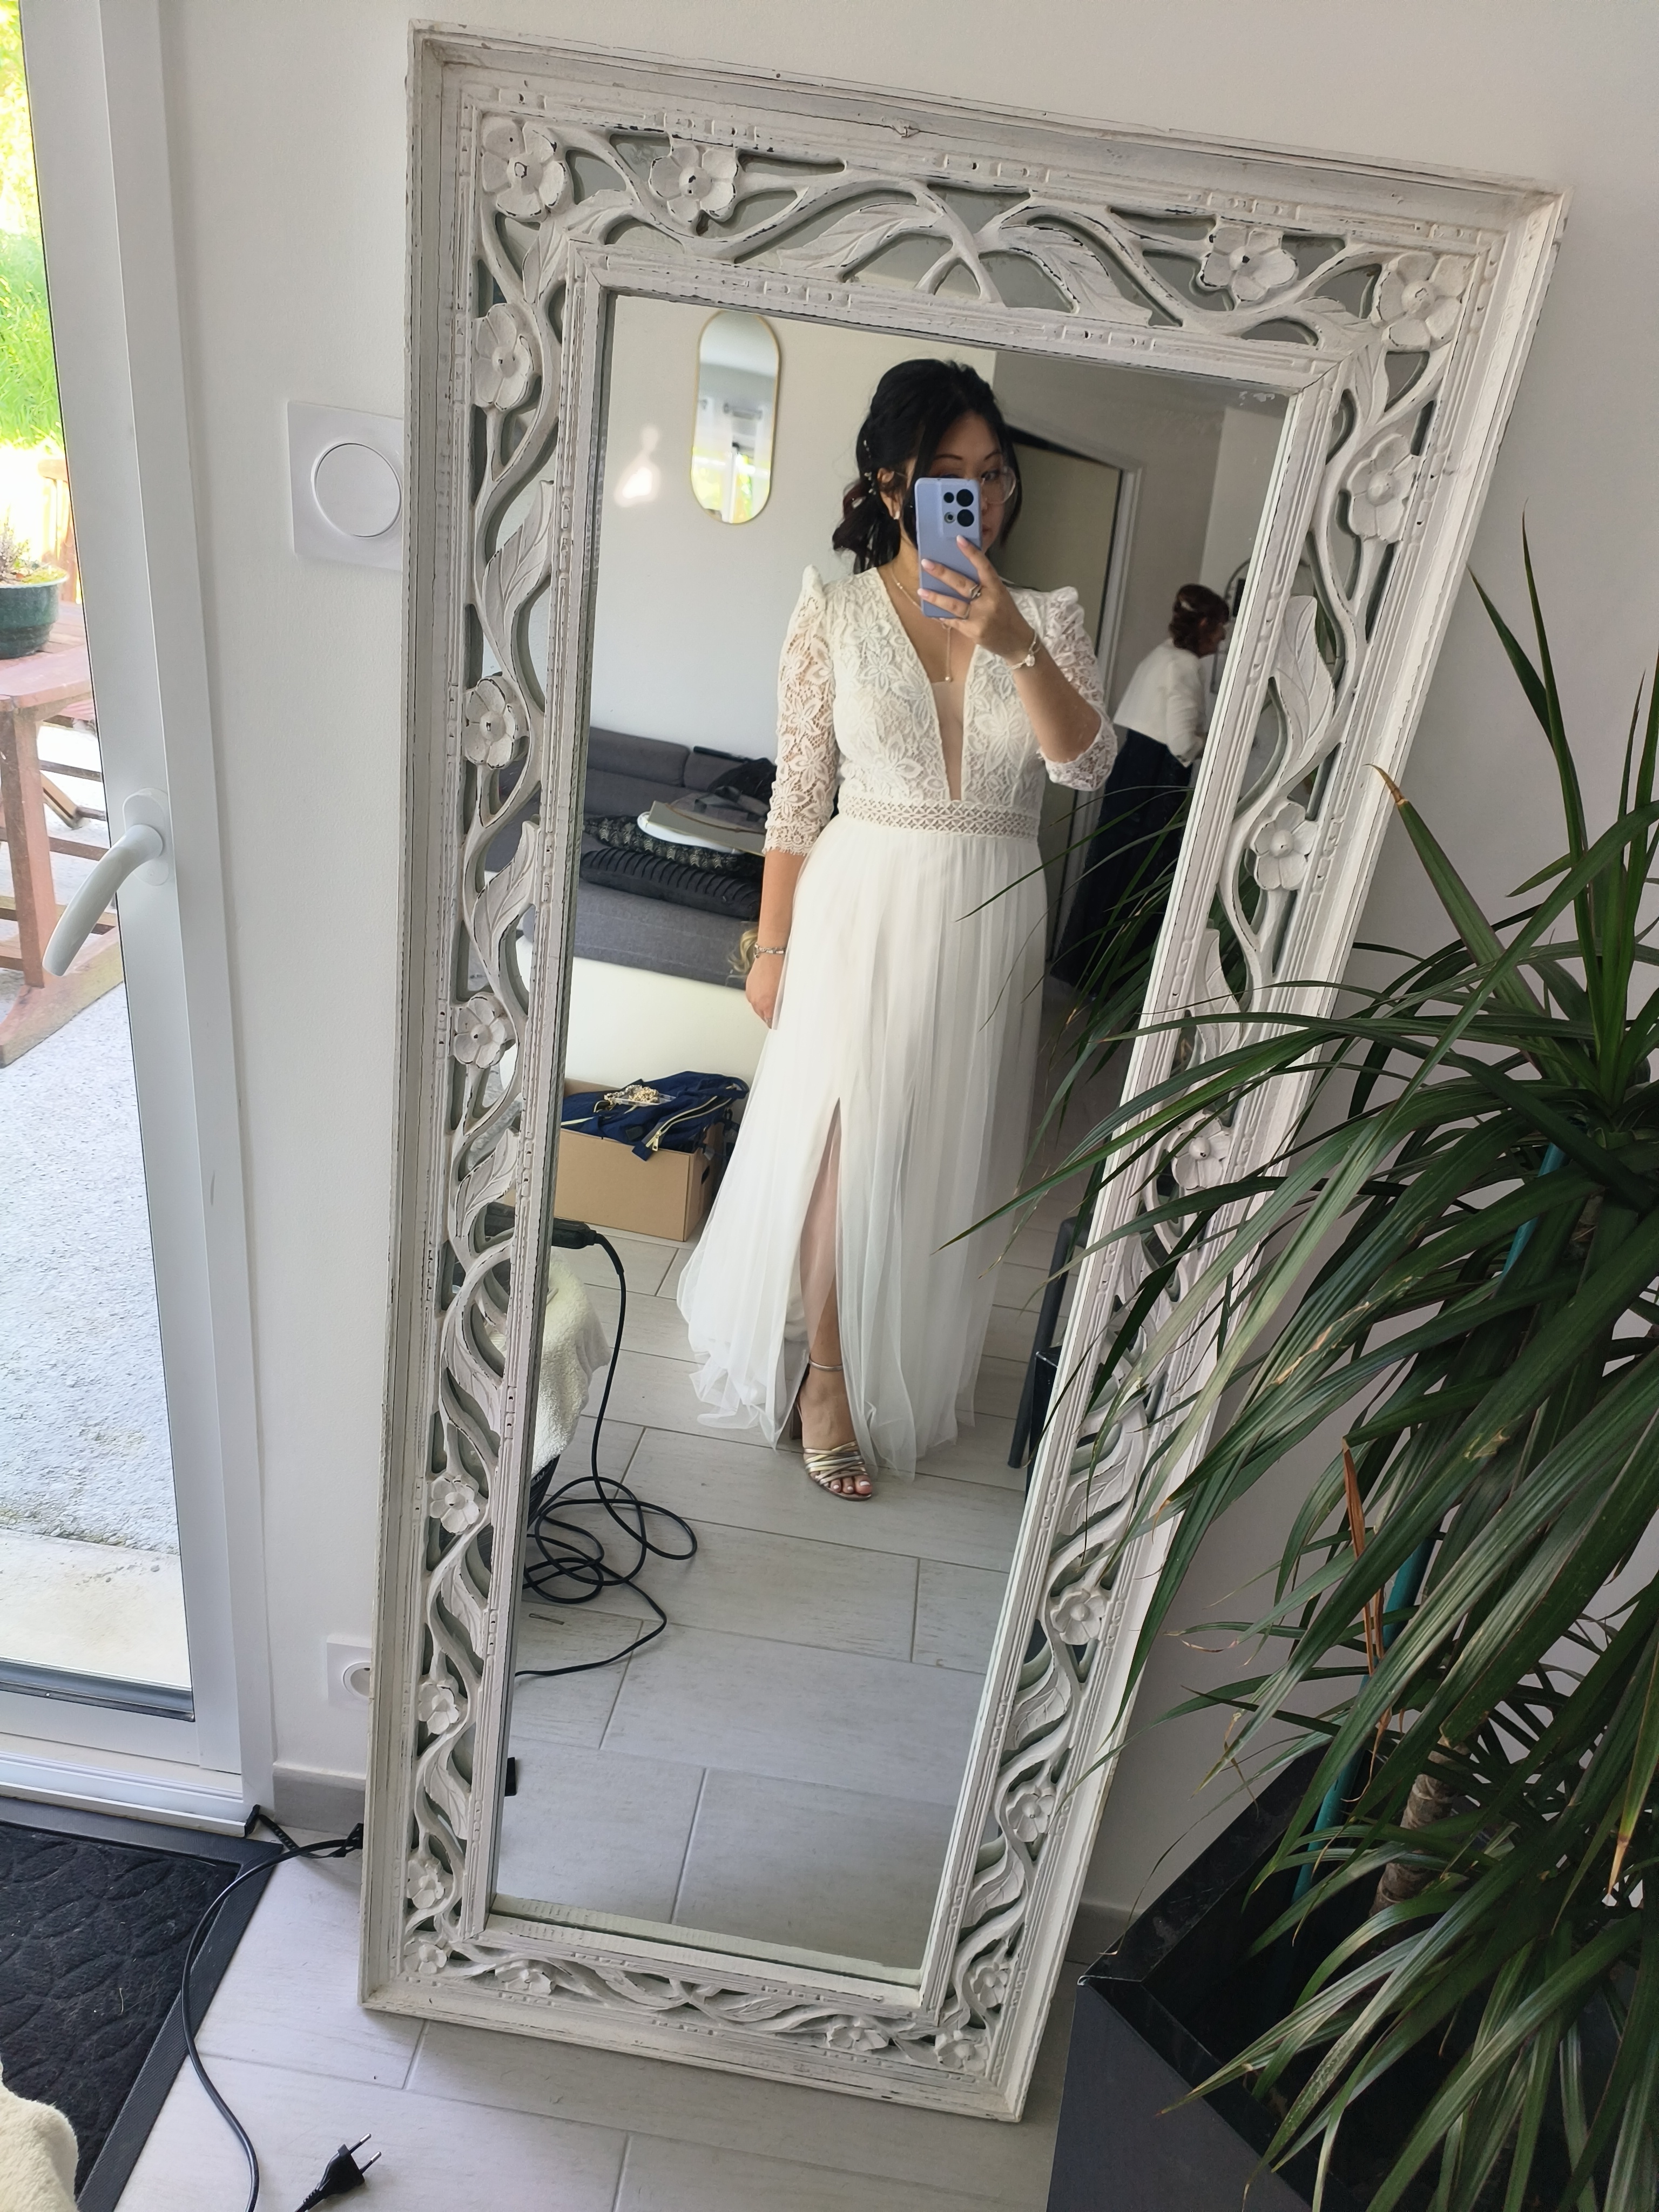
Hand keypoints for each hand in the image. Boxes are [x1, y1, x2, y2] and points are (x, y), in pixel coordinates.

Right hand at [746, 951, 782, 1026]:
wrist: (770, 955)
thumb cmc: (779, 970)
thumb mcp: (784, 992)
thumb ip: (781, 1006)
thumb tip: (781, 1012)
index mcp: (767, 1006)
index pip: (770, 1023)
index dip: (776, 1022)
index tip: (780, 1021)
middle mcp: (756, 1002)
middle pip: (763, 1017)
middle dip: (770, 1015)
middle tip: (778, 1012)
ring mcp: (751, 995)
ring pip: (757, 1008)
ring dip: (764, 1007)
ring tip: (772, 1000)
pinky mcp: (748, 988)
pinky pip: (753, 999)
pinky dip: (759, 998)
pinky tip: (766, 992)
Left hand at [918, 538, 1033, 664]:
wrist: (1016, 641)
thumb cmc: (1006, 614)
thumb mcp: (1000, 595)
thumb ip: (983, 584)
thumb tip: (958, 571)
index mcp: (997, 588)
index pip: (984, 566)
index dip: (971, 552)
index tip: (959, 539)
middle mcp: (988, 601)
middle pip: (962, 584)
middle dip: (942, 573)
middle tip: (926, 563)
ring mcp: (980, 618)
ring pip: (954, 605)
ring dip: (936, 597)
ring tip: (921, 590)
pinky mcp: (972, 632)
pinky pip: (953, 621)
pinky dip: (941, 615)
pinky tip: (930, 610)